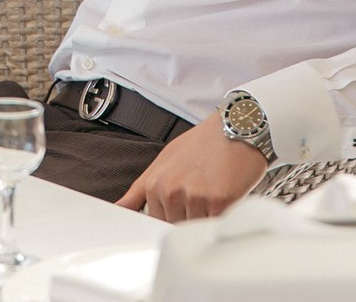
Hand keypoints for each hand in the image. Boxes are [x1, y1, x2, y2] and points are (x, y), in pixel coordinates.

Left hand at [116, 111, 267, 221]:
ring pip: (196, 228)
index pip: (155, 221)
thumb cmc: (203, 143)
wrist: (236, 127)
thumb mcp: (164, 161)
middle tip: (201, 189)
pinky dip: (222, 217)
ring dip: (206, 217)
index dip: (171, 215)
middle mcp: (171, 190)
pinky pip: (216, 225)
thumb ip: (140, 190)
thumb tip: (119, 209)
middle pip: (176, 227)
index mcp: (155, 183)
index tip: (180, 203)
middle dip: (189, 216)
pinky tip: (225, 194)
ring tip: (213, 188)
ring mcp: (194, 197)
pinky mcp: (218, 202)